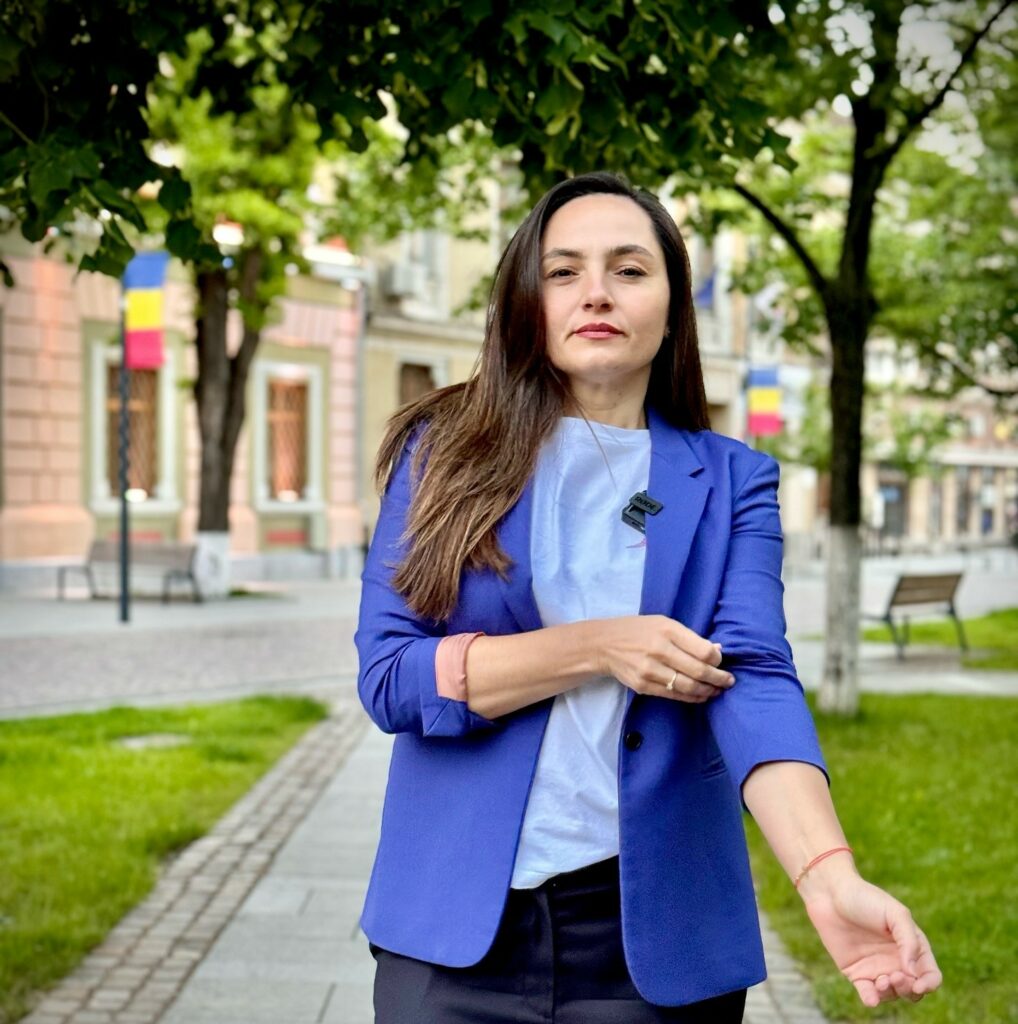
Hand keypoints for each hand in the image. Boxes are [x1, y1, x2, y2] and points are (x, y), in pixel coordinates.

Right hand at [596, 615, 734, 703]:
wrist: (604, 644)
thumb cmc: (638, 630)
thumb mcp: (664, 623)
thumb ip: (690, 638)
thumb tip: (717, 651)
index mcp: (667, 630)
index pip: (703, 650)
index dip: (718, 660)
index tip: (721, 662)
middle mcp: (659, 650)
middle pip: (698, 671)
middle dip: (718, 679)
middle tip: (729, 682)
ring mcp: (649, 670)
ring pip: (688, 687)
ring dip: (707, 691)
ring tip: (717, 691)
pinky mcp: (643, 685)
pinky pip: (673, 695)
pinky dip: (691, 697)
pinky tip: (700, 695)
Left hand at [801, 872, 941, 1006]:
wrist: (830, 894)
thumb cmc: (865, 898)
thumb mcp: (895, 913)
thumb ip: (909, 941)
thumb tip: (914, 972)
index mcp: (911, 946)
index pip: (930, 974)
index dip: (929, 984)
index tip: (918, 984)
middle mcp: (897, 961)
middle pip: (913, 990)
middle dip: (909, 990)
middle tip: (895, 976)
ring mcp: (877, 968)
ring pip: (892, 995)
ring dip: (891, 994)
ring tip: (881, 981)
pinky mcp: (856, 973)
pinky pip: (868, 994)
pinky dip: (871, 1000)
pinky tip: (871, 998)